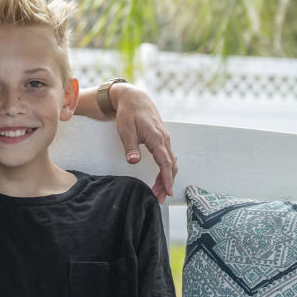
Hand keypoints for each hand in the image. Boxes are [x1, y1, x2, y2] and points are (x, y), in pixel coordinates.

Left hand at [111, 83, 176, 202]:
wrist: (134, 98)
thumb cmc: (129, 113)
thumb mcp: (125, 129)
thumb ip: (130, 146)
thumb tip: (133, 161)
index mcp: (156, 137)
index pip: (165, 162)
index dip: (166, 179)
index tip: (167, 192)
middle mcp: (164, 139)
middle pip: (170, 166)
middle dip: (167, 183)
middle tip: (160, 198)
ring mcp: (164, 139)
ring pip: (170, 162)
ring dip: (166, 178)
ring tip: (158, 192)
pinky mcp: (162, 139)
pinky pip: (167, 157)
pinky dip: (165, 170)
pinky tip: (160, 178)